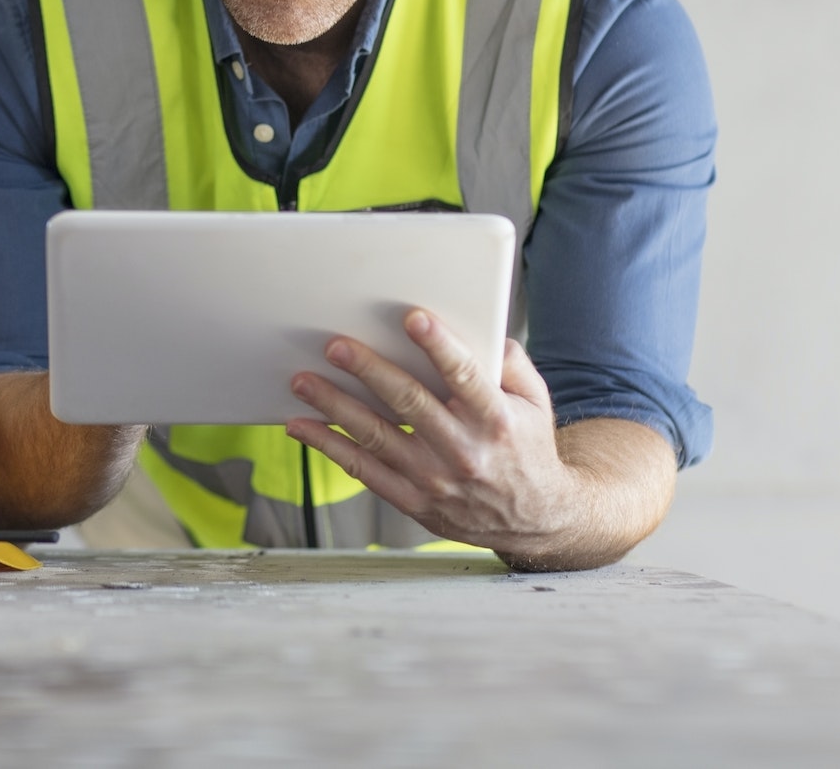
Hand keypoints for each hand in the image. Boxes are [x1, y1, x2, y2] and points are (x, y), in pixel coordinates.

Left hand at [284, 309, 580, 556]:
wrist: (536, 520)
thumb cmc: (528, 448)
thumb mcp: (536, 402)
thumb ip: (510, 362)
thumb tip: (481, 329)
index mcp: (495, 420)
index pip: (465, 377)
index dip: (439, 347)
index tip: (413, 318)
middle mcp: (464, 451)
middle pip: (409, 403)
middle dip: (369, 370)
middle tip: (336, 345)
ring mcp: (435, 480)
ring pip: (376, 437)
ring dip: (334, 405)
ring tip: (303, 381)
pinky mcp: (413, 501)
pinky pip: (363, 471)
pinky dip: (329, 446)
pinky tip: (303, 426)